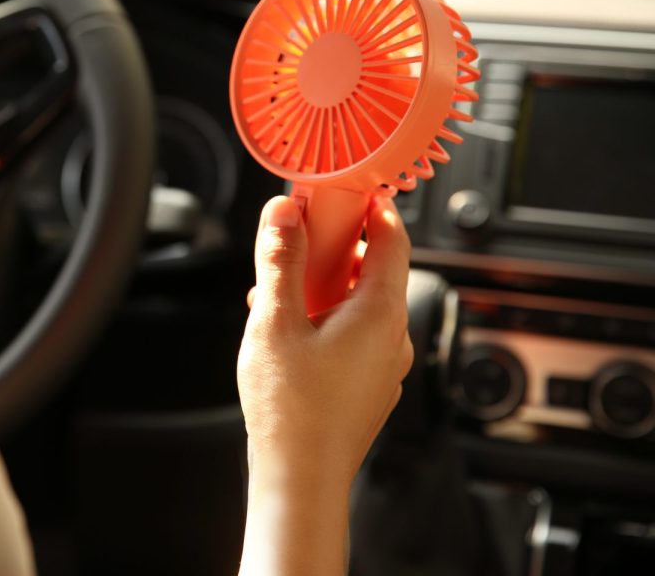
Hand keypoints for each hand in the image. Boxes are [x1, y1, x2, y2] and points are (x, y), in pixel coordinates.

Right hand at [236, 194, 412, 574]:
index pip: (392, 237)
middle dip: (334, 248)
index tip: (345, 190)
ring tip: (279, 291)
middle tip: (298, 235)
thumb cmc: (292, 409)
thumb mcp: (275, 320)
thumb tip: (284, 212)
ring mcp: (383, 365)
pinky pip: (353, 335)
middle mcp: (393, 337)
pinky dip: (325, 318)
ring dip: (323, 286)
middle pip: (373, 270)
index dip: (370, 206)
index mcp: (381, 312)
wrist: (300, 477)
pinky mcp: (367, 386)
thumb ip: (280, 260)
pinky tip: (286, 330)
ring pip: (359, 305)